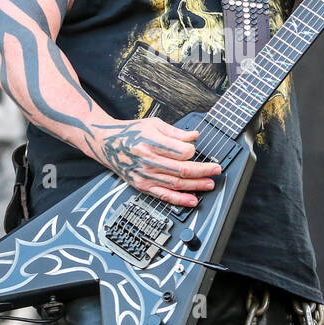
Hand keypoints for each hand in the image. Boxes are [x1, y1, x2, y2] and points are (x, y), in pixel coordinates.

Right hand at [92, 117, 223, 206]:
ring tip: (210, 184)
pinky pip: (164, 195)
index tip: (196, 149)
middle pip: (182, 169)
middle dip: (203, 171)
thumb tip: (195, 136)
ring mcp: (145, 175)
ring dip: (196, 185)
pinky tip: (192, 200)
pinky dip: (180, 200)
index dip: (193, 151)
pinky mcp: (142, 186)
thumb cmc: (131, 132)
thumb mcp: (153, 124)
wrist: (107, 144)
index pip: (181, 151)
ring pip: (176, 183)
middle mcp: (148, 161)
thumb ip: (176, 132)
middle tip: (216, 170)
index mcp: (151, 142)